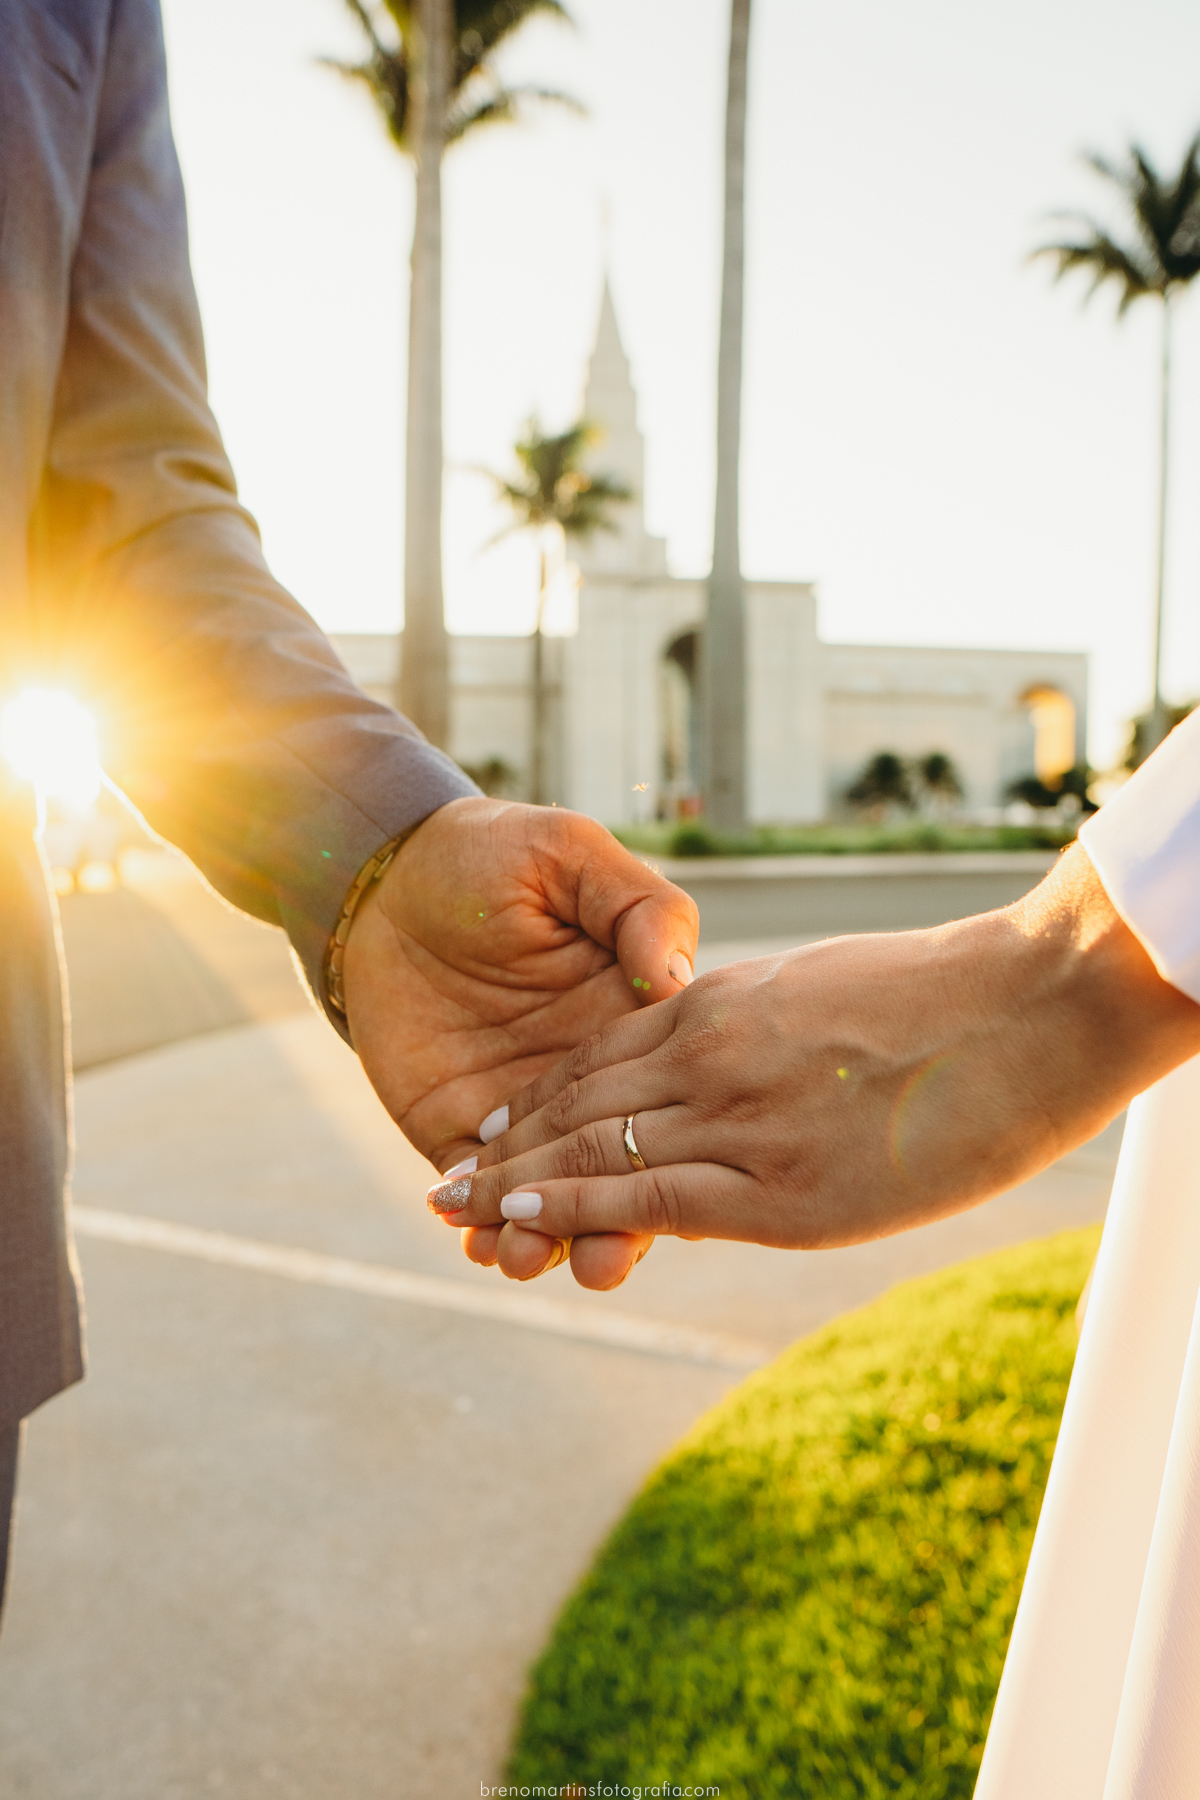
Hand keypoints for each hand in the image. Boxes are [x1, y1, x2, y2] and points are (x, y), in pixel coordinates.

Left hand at [342, 796, 696, 1284]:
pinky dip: (478, 1228)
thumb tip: (676, 975)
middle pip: (614, 1172)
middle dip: (607, 1229)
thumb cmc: (490, 855)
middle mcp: (587, 1081)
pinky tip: (475, 1244)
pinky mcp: (458, 1130)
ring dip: (542, 1239)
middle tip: (594, 1262)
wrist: (383, 877)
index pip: (664, 1103)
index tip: (658, 1204)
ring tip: (520, 1255)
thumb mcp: (570, 857)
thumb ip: (636, 907)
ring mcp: (523, 1113)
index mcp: (631, 1024)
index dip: (668, 1158)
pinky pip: (477, 1192)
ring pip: (548, 1197)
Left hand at [438, 845, 1199, 1287]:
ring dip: (515, 1189)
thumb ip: (762, 1029)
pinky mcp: (772, 1182)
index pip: (603, 1060)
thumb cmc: (949, 994)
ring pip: (593, 1152)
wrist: (1028, 998)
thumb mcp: (823, 991)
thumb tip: (742, 1074)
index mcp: (723, 1005)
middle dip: (507, 1153)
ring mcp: (736, 1112)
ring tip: (453, 1214)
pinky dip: (574, 1207)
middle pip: (578, 1107)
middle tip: (445, 1190)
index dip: (542, 1102)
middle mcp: (710, 1053)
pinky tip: (522, 1220)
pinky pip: (645, 1193)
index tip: (497, 1132)